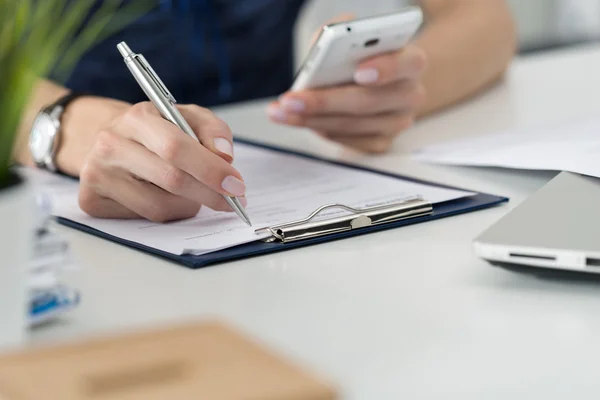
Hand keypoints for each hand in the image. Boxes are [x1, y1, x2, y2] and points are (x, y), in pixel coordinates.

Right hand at [58, 98, 245, 221]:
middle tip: (233, 201)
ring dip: (189, 204)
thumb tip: (225, 156)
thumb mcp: (186, 117)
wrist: (110, 140)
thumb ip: (212, 130)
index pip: (176, 147)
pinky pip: (144, 218)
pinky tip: (167, 197)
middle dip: (210, 193)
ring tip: (196, 193)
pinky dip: (168, 212)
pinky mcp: (92, 200)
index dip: (210, 169)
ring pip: (160, 206)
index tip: (237, 184)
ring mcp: (96, 175)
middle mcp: (110, 145)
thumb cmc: (155, 130)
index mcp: (136, 118)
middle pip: (171, 180)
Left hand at [268, 44, 426, 153]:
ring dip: (312, 119)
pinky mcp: (381, 143)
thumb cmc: (360, 57)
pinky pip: (348, 141)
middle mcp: (409, 95)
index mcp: (411, 62)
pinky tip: (298, 120)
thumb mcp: (351, 38)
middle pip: (368, 101)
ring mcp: (397, 123)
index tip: (359, 72)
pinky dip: (320, 130)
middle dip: (324, 102)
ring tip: (282, 112)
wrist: (376, 83)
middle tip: (291, 100)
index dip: (386, 68)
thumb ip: (339, 34)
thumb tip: (322, 42)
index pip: (408, 63)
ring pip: (352, 125)